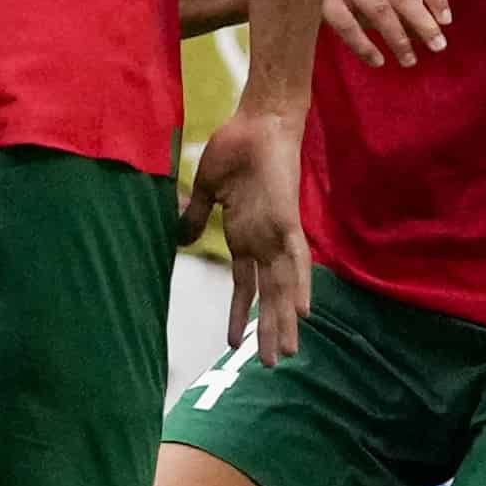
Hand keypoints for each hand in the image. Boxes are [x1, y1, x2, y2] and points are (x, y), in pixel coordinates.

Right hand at [184, 102, 311, 361]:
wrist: (258, 120)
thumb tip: (181, 238)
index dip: (240, 314)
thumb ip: (197, 217)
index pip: (245, 285)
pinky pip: (295, 258)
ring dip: (284, 320)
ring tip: (286, 353)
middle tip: (272, 365)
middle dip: (269, 330)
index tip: (233, 343)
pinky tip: (303, 311)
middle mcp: (264, 241)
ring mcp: (277, 233)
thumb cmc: (235, 148)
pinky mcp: (285, 220)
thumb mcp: (208, 189)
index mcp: (246, 236)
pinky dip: (300, 284)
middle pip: (268, 296)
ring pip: (283, 286)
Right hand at [324, 0, 449, 65]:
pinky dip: (365, 46)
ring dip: (398, 38)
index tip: (446, 21)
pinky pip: (349, 27)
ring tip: (409, 60)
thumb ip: (398, 5)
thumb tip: (427, 33)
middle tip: (438, 46)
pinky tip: (378, 60)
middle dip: (423, 23)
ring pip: (379, 11)